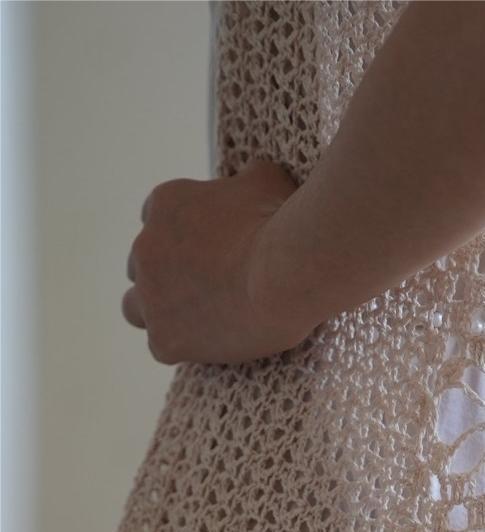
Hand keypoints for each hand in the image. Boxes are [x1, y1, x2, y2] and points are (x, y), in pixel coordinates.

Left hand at [122, 159, 314, 366]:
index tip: (211, 249)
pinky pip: (161, 346)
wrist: (287, 272)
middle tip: (209, 287)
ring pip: (135, 307)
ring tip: (199, 321)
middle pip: (142, 264)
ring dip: (160, 311)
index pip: (156, 218)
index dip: (183, 236)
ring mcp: (151, 296)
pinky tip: (211, 344)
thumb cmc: (282, 224)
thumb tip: (258, 172)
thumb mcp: (269, 182)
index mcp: (165, 204)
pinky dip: (183, 344)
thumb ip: (253, 176)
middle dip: (169, 274)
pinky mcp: (166, 338)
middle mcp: (146, 247)